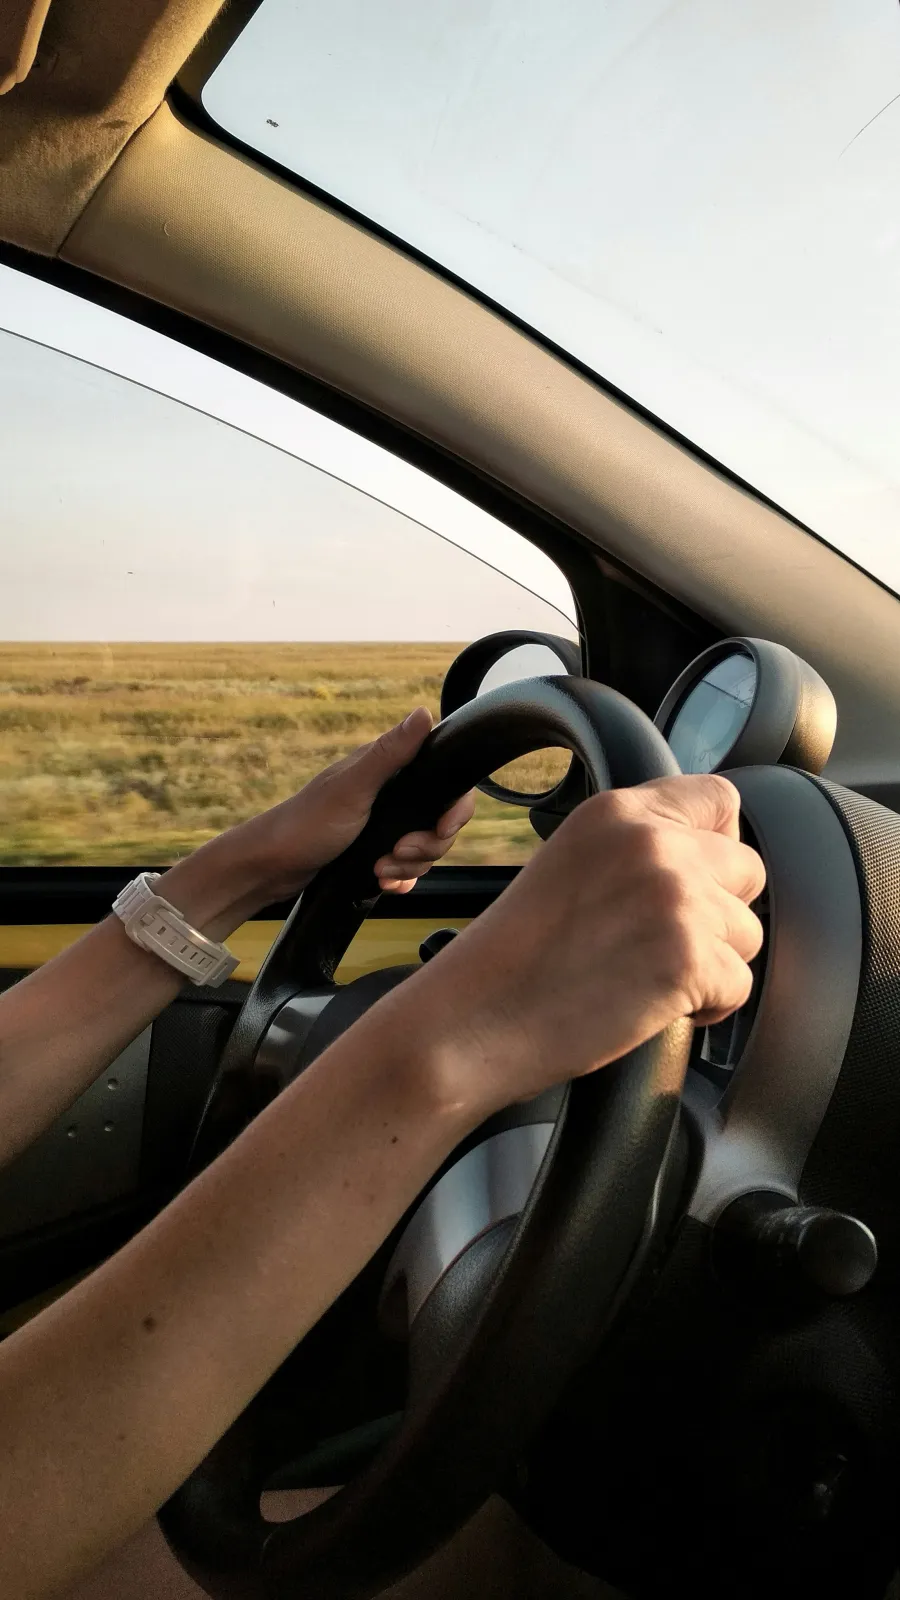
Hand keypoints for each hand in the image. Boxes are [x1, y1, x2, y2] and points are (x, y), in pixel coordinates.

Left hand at [222, 707, 474, 902]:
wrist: (270, 868)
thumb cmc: (306, 823)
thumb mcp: (352, 788)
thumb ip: (390, 754)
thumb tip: (424, 713)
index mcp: (387, 769)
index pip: (446, 783)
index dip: (454, 809)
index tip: (441, 827)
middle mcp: (390, 794)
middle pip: (440, 822)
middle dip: (427, 845)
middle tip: (399, 852)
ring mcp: (384, 825)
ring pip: (425, 849)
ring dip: (408, 866)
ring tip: (379, 870)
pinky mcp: (375, 851)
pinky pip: (407, 869)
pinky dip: (399, 878)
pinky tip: (382, 882)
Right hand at [399, 774, 764, 1117]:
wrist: (477, 1018)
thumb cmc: (515, 957)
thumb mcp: (572, 862)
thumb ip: (637, 846)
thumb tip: (707, 858)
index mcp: (618, 812)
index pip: (720, 800)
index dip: (719, 845)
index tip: (698, 881)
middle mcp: (654, 844)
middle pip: (748, 869)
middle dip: (720, 912)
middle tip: (663, 943)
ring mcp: (676, 899)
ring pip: (749, 933)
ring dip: (715, 963)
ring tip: (650, 978)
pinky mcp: (689, 958)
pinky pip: (740, 984)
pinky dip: (709, 1007)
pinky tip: (654, 1006)